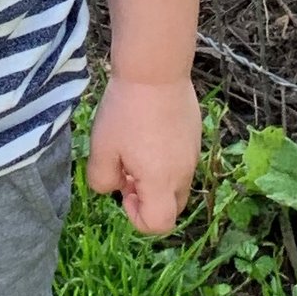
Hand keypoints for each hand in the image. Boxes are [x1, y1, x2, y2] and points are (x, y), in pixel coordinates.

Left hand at [86, 72, 202, 235]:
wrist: (155, 70)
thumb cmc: (125, 111)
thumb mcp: (102, 149)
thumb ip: (102, 180)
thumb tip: (114, 187)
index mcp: (161, 182)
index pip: (160, 225)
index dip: (137, 218)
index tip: (124, 192)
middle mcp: (183, 173)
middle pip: (173, 207)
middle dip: (149, 201)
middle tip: (127, 172)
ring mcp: (193, 153)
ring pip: (177, 183)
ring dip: (156, 178)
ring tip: (135, 148)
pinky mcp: (195, 135)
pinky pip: (182, 160)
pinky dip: (166, 159)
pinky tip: (147, 131)